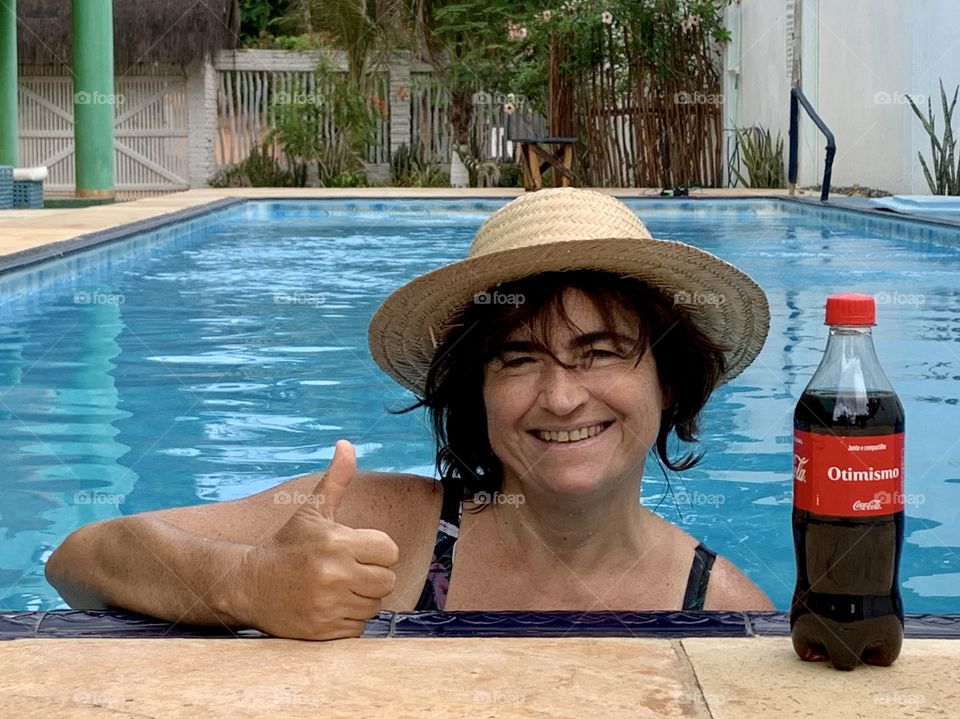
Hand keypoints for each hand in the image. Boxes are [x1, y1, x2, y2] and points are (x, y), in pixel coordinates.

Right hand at [238, 440, 399, 639]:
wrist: (249, 585)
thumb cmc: (288, 545)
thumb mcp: (311, 511)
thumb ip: (335, 479)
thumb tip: (346, 444)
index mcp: (336, 542)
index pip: (390, 550)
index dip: (376, 550)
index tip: (354, 550)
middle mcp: (334, 574)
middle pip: (387, 580)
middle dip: (370, 575)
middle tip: (345, 570)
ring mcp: (328, 605)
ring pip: (374, 605)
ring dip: (360, 598)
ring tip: (334, 587)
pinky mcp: (323, 632)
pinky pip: (358, 627)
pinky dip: (347, 619)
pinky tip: (327, 606)